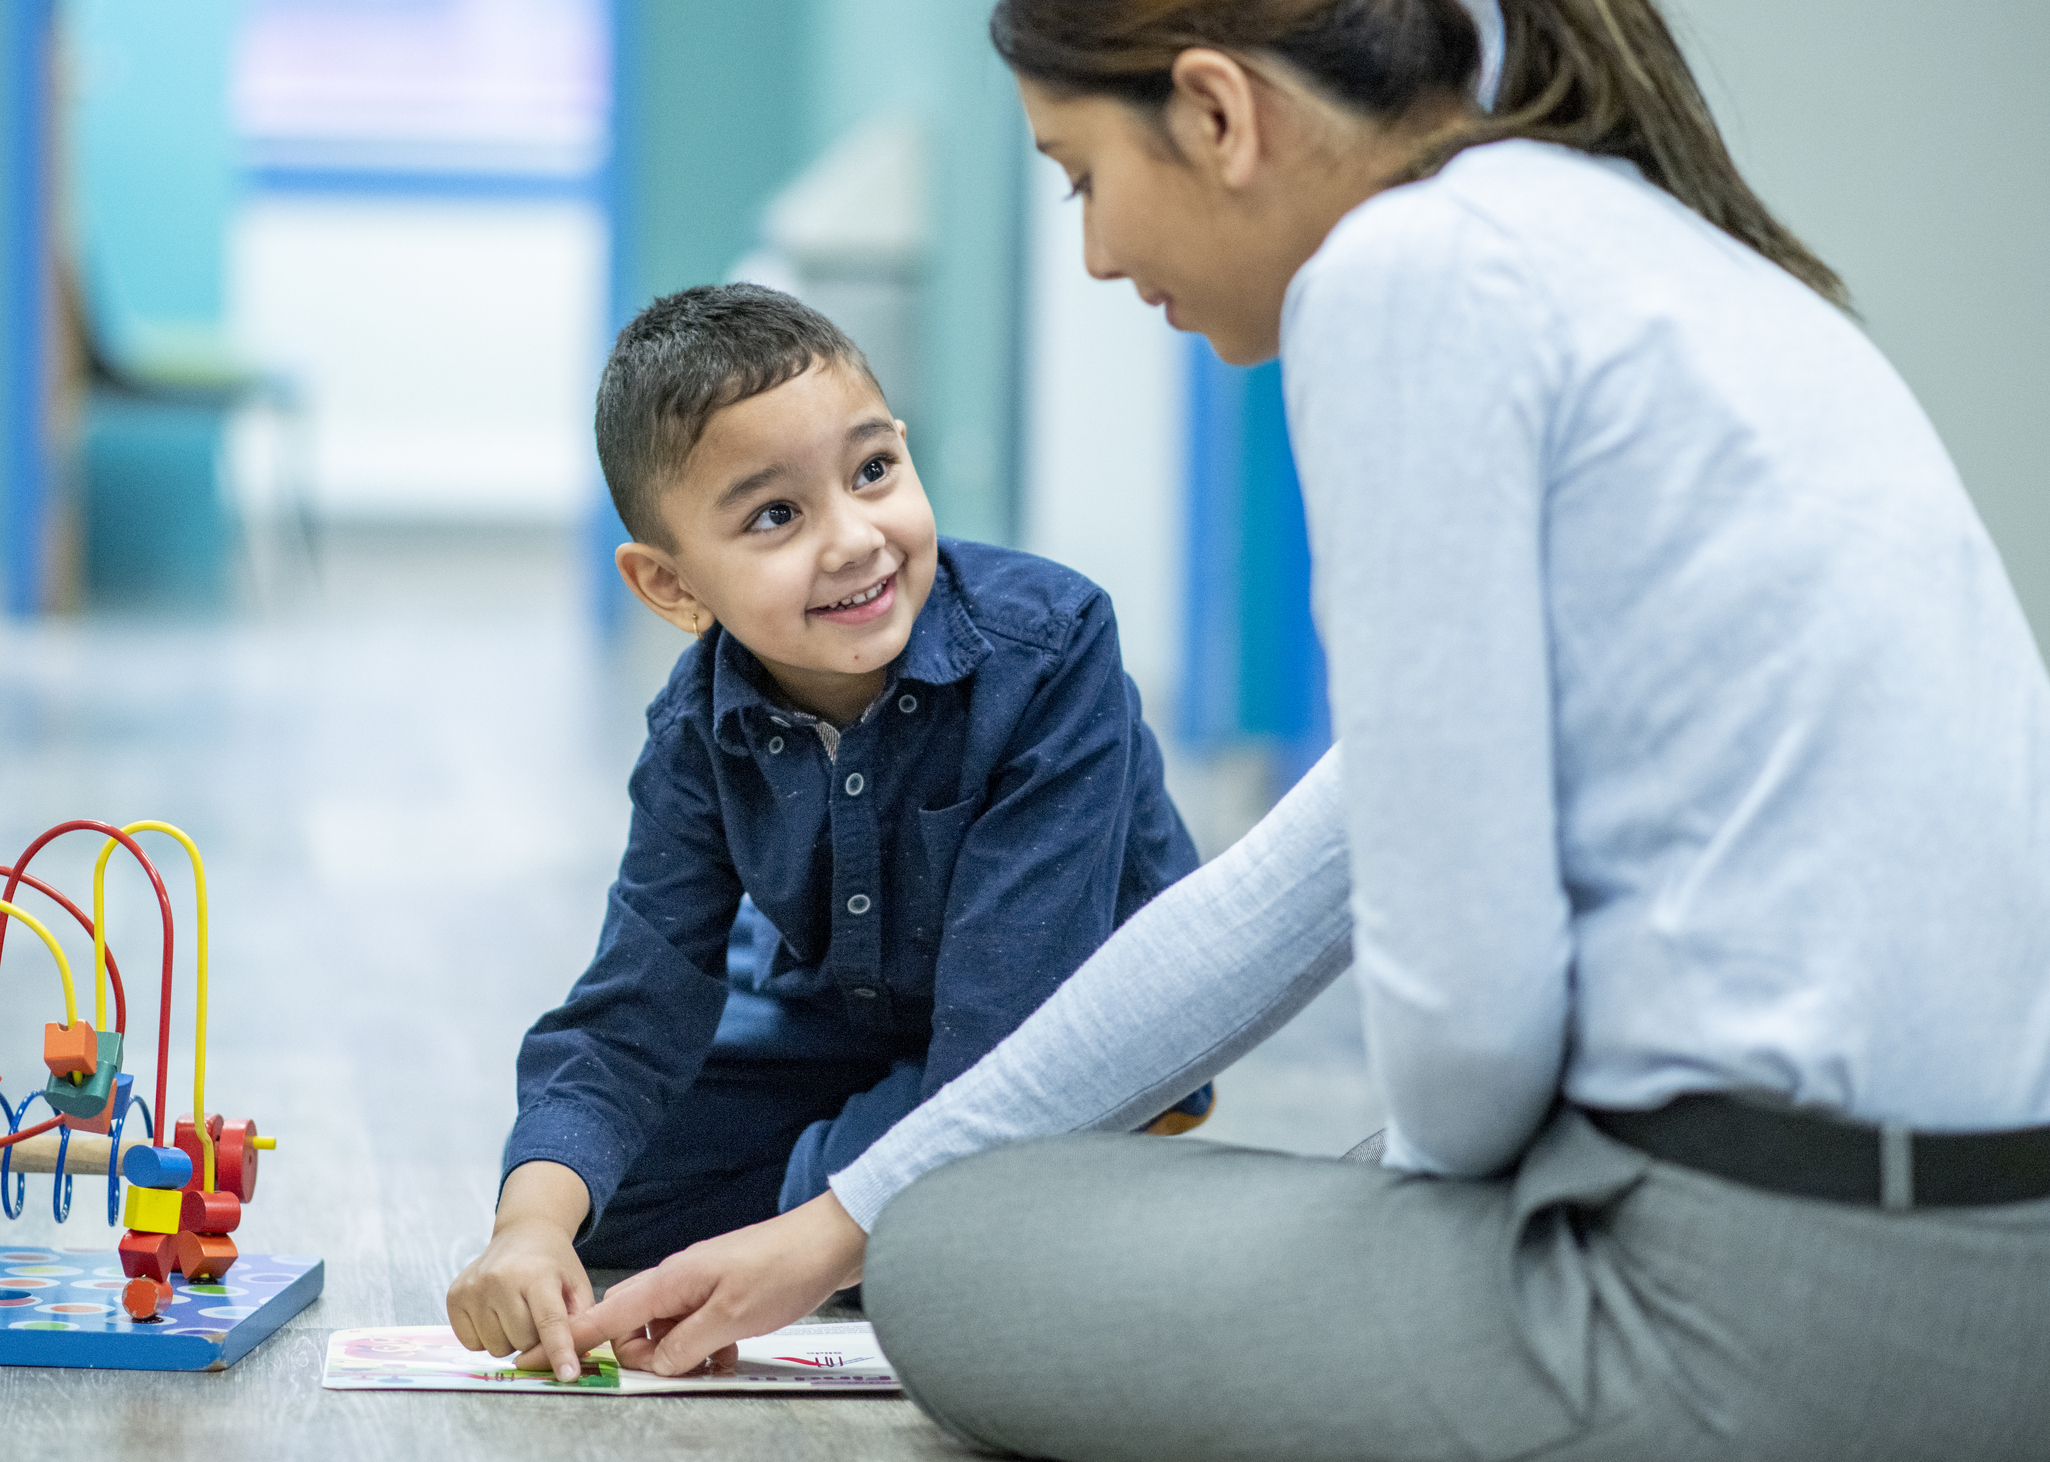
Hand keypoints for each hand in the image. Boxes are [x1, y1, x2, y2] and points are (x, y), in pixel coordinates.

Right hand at [447, 1161, 592, 1382]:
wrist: (523, 1234)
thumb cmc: (553, 1264)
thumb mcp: (577, 1285)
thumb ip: (580, 1322)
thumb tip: (574, 1362)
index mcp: (538, 1274)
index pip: (550, 1321)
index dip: (559, 1351)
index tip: (569, 1376)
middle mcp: (501, 1279)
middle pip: (522, 1342)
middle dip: (534, 1338)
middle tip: (537, 1314)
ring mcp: (474, 1288)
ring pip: (496, 1348)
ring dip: (510, 1339)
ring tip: (516, 1311)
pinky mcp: (454, 1297)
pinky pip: (472, 1344)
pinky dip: (486, 1337)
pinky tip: (495, 1313)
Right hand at [526, 1190, 866, 1376]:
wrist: (831, 1241)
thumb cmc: (784, 1269)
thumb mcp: (730, 1318)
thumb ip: (683, 1346)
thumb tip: (650, 1366)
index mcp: (669, 1281)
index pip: (603, 1316)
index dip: (567, 1341)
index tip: (531, 1361)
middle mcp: (676, 1281)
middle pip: (632, 1330)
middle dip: (643, 1360)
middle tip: (678, 1372)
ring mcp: (698, 1286)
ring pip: (666, 1334)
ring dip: (681, 1357)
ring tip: (716, 1362)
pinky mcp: (721, 1293)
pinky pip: (694, 1329)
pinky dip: (704, 1347)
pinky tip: (729, 1353)